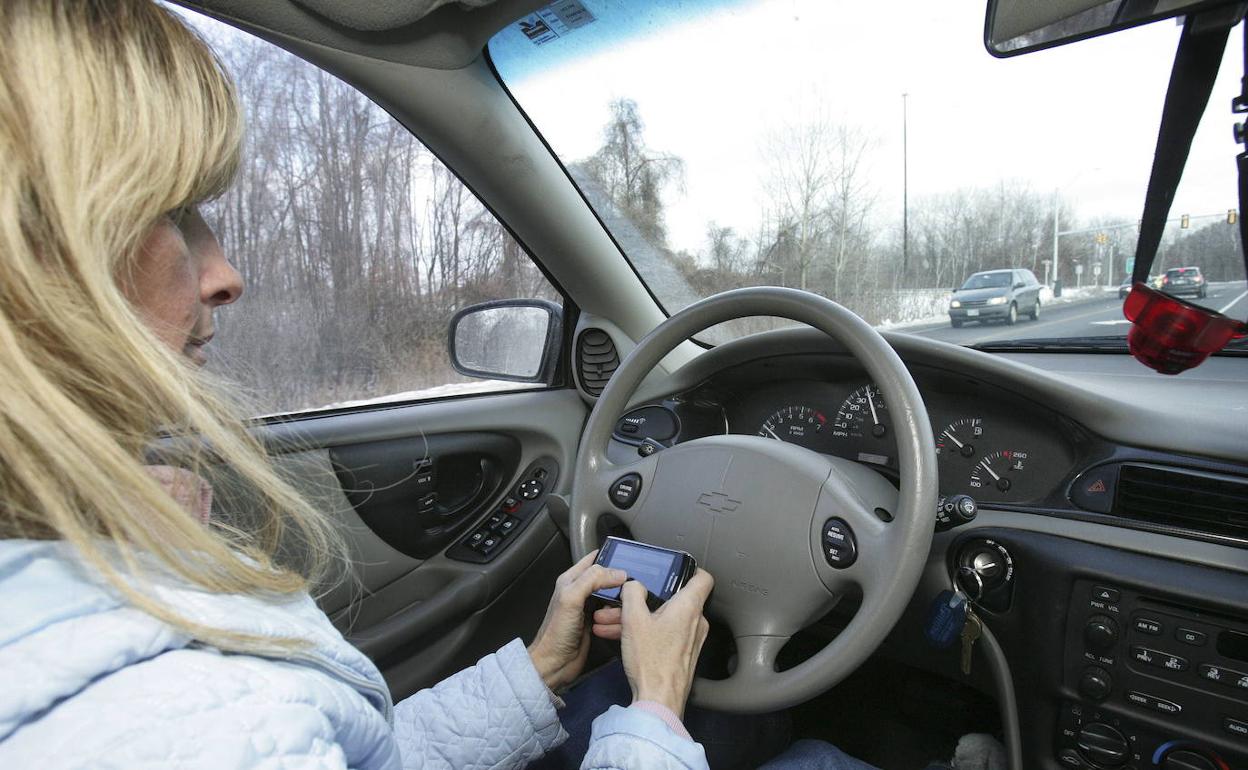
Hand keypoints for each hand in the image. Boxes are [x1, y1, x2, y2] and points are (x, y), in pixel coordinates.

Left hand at [528, 550, 627, 689]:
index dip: (610, 555)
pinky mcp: (598, 622)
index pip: (594, 559)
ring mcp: (590, 607)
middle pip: (606, 576)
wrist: (554, 663)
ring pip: (612, 594)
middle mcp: (581, 590)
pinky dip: (621, 611)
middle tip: (637, 580)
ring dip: (622, 597)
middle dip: (621, 577)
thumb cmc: (557, 631)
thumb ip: (592, 580)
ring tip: (633, 598)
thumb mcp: (571, 598)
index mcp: (571, 579)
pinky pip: (614, 611)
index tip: (630, 558)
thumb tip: (619, 572)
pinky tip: (628, 613)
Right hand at [619, 569, 712, 719]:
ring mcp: (690, 640)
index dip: (688, 569)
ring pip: (663, 618)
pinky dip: (644, 632)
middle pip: (672, 599)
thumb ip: (633, 592)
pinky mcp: (682, 654)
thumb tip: (634, 584)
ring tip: (610, 621)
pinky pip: (663, 634)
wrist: (658, 701)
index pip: (702, 577)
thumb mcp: (634, 620)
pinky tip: (619, 636)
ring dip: (637, 617)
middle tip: (621, 603)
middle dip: (643, 599)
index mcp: (689, 607)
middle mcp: (696, 622)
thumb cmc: (651, 662)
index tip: (671, 569)